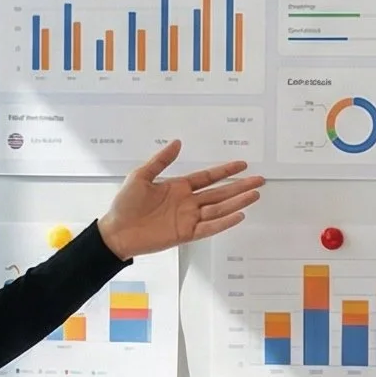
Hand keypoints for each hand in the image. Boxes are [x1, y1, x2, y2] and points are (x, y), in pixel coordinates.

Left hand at [98, 142, 263, 258]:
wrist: (115, 232)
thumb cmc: (124, 205)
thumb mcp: (140, 176)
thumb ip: (161, 161)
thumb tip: (177, 143)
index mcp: (178, 187)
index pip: (208, 177)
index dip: (225, 171)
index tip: (242, 164)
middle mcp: (187, 202)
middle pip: (219, 193)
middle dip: (239, 186)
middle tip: (259, 179)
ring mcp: (188, 218)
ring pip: (218, 209)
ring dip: (237, 202)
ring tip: (254, 194)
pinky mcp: (185, 234)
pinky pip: (209, 227)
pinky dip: (224, 222)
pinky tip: (238, 215)